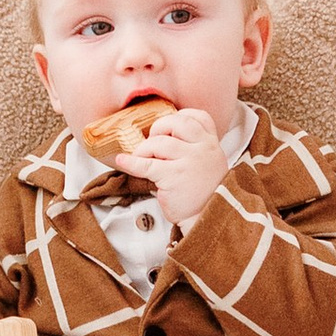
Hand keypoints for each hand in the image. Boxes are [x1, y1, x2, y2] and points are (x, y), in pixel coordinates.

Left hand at [128, 106, 229, 231]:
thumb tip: (162, 138)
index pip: (200, 117)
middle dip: (158, 128)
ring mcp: (189, 162)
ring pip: (158, 143)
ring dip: (144, 149)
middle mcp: (203, 149)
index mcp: (211, 144)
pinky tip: (123, 161)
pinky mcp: (173, 176)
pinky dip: (131, 162)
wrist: (205, 218)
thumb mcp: (209, 165)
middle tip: (151, 141)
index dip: (181, 116)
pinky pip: (146, 164)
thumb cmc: (202, 194)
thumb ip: (194, 149)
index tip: (169, 124)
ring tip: (141, 158)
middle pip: (176, 123)